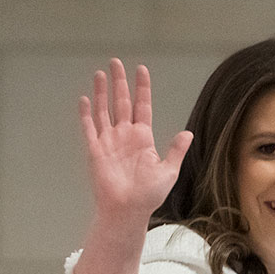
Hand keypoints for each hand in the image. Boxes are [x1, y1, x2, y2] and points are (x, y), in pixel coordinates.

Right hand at [79, 59, 191, 221]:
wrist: (127, 211)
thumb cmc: (148, 196)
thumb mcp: (168, 171)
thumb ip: (176, 151)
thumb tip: (188, 133)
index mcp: (143, 138)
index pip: (142, 106)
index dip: (142, 87)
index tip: (141, 69)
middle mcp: (125, 136)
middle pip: (121, 102)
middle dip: (119, 82)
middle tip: (116, 62)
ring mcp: (109, 142)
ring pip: (104, 111)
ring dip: (102, 92)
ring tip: (101, 73)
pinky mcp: (96, 151)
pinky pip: (89, 128)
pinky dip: (87, 114)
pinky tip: (86, 98)